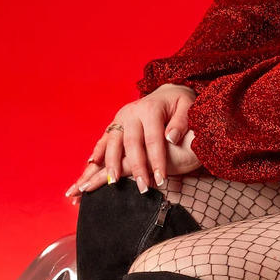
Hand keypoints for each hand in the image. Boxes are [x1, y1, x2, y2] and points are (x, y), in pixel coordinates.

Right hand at [67, 83, 199, 197]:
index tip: (162, 179)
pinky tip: (92, 165)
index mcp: (151, 109)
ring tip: (112, 182)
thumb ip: (181, 121)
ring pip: (113, 142)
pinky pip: (104, 139)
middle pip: (131, 143)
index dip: (157, 160)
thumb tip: (171, 138)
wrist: (167, 92)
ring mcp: (121, 118)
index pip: (153, 139)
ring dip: (111, 163)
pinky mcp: (115, 123)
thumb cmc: (179, 103)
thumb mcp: (188, 106)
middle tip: (142, 187)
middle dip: (136, 167)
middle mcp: (133, 113)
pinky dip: (97, 152)